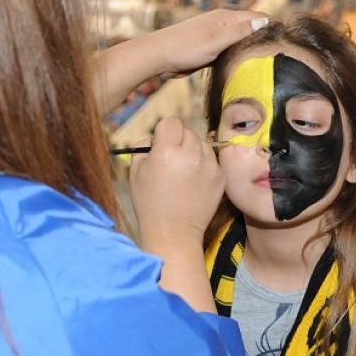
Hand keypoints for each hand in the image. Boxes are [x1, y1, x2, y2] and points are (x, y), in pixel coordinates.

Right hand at [130, 117, 223, 246]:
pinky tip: (194, 182)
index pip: (171, 122)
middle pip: (188, 131)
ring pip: (202, 144)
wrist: (174, 233)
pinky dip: (204, 165)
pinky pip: (212, 159)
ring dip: (193, 152)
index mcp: (166, 151)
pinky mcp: (220, 176)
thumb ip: (143, 147)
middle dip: (179, 141)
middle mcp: (190, 154)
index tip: (161, 145)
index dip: (164, 132)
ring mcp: (209, 165)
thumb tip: (154, 137)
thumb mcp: (135, 173)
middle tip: (172, 161)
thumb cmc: (150, 204)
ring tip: (184, 173)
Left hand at [145, 10, 270, 76]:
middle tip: (282, 54)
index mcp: (226, 17)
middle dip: (264, 38)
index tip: (288, 39)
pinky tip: (247, 68)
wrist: (158, 57)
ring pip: (240, 42)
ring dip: (251, 49)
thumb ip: (239, 32)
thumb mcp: (216, 40)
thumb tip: (264, 21)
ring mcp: (216, 37)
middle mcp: (223, 24)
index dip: (273, 25)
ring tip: (269, 62)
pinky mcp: (210, 50)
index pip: (257, 16)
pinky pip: (230, 52)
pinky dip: (239, 57)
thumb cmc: (185, 48)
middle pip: (250, 29)